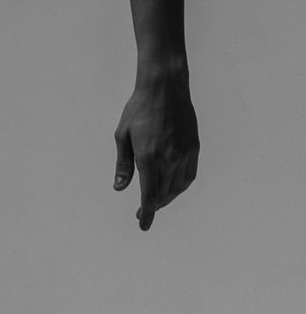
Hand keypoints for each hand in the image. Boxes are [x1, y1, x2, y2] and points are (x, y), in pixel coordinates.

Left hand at [113, 72, 198, 228]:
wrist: (165, 88)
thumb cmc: (138, 109)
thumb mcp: (123, 135)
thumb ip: (123, 164)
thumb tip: (120, 188)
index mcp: (148, 157)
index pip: (149, 195)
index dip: (146, 213)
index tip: (142, 225)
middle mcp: (168, 159)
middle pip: (163, 194)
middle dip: (153, 206)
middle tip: (142, 212)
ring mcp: (183, 154)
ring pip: (177, 188)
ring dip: (166, 198)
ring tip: (156, 201)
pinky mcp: (194, 148)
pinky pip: (189, 176)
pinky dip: (180, 187)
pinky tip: (172, 188)